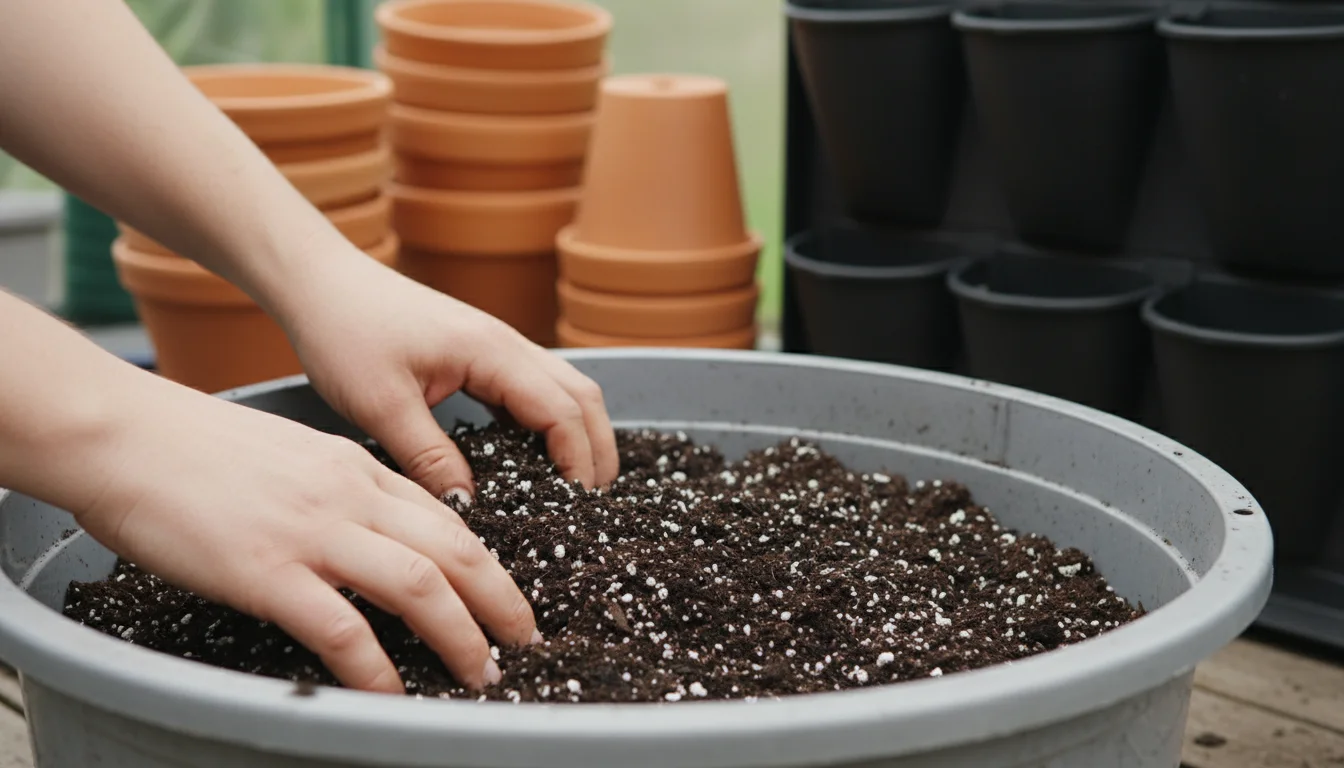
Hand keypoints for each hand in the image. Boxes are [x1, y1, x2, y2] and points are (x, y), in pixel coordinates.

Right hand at [77, 378, 535, 692]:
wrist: (124, 435)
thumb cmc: (195, 448)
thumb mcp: (291, 455)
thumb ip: (336, 490)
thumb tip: (365, 532)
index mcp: (355, 468)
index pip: (444, 517)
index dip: (485, 562)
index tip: (504, 596)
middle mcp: (349, 496)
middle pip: (454, 550)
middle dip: (500, 601)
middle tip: (522, 641)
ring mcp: (312, 533)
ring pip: (419, 585)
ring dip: (461, 635)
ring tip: (480, 674)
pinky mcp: (267, 571)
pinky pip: (342, 629)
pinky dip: (376, 669)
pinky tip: (391, 696)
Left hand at [274, 249, 619, 500]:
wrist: (319, 283)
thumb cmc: (345, 333)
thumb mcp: (380, 405)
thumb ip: (428, 456)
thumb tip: (467, 506)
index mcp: (491, 352)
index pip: (562, 411)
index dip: (578, 461)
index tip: (578, 506)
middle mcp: (507, 344)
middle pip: (582, 397)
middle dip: (596, 449)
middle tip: (591, 504)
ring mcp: (498, 345)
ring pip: (565, 389)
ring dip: (579, 434)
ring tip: (574, 486)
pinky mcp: (481, 352)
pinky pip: (535, 389)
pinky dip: (550, 423)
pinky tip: (532, 458)